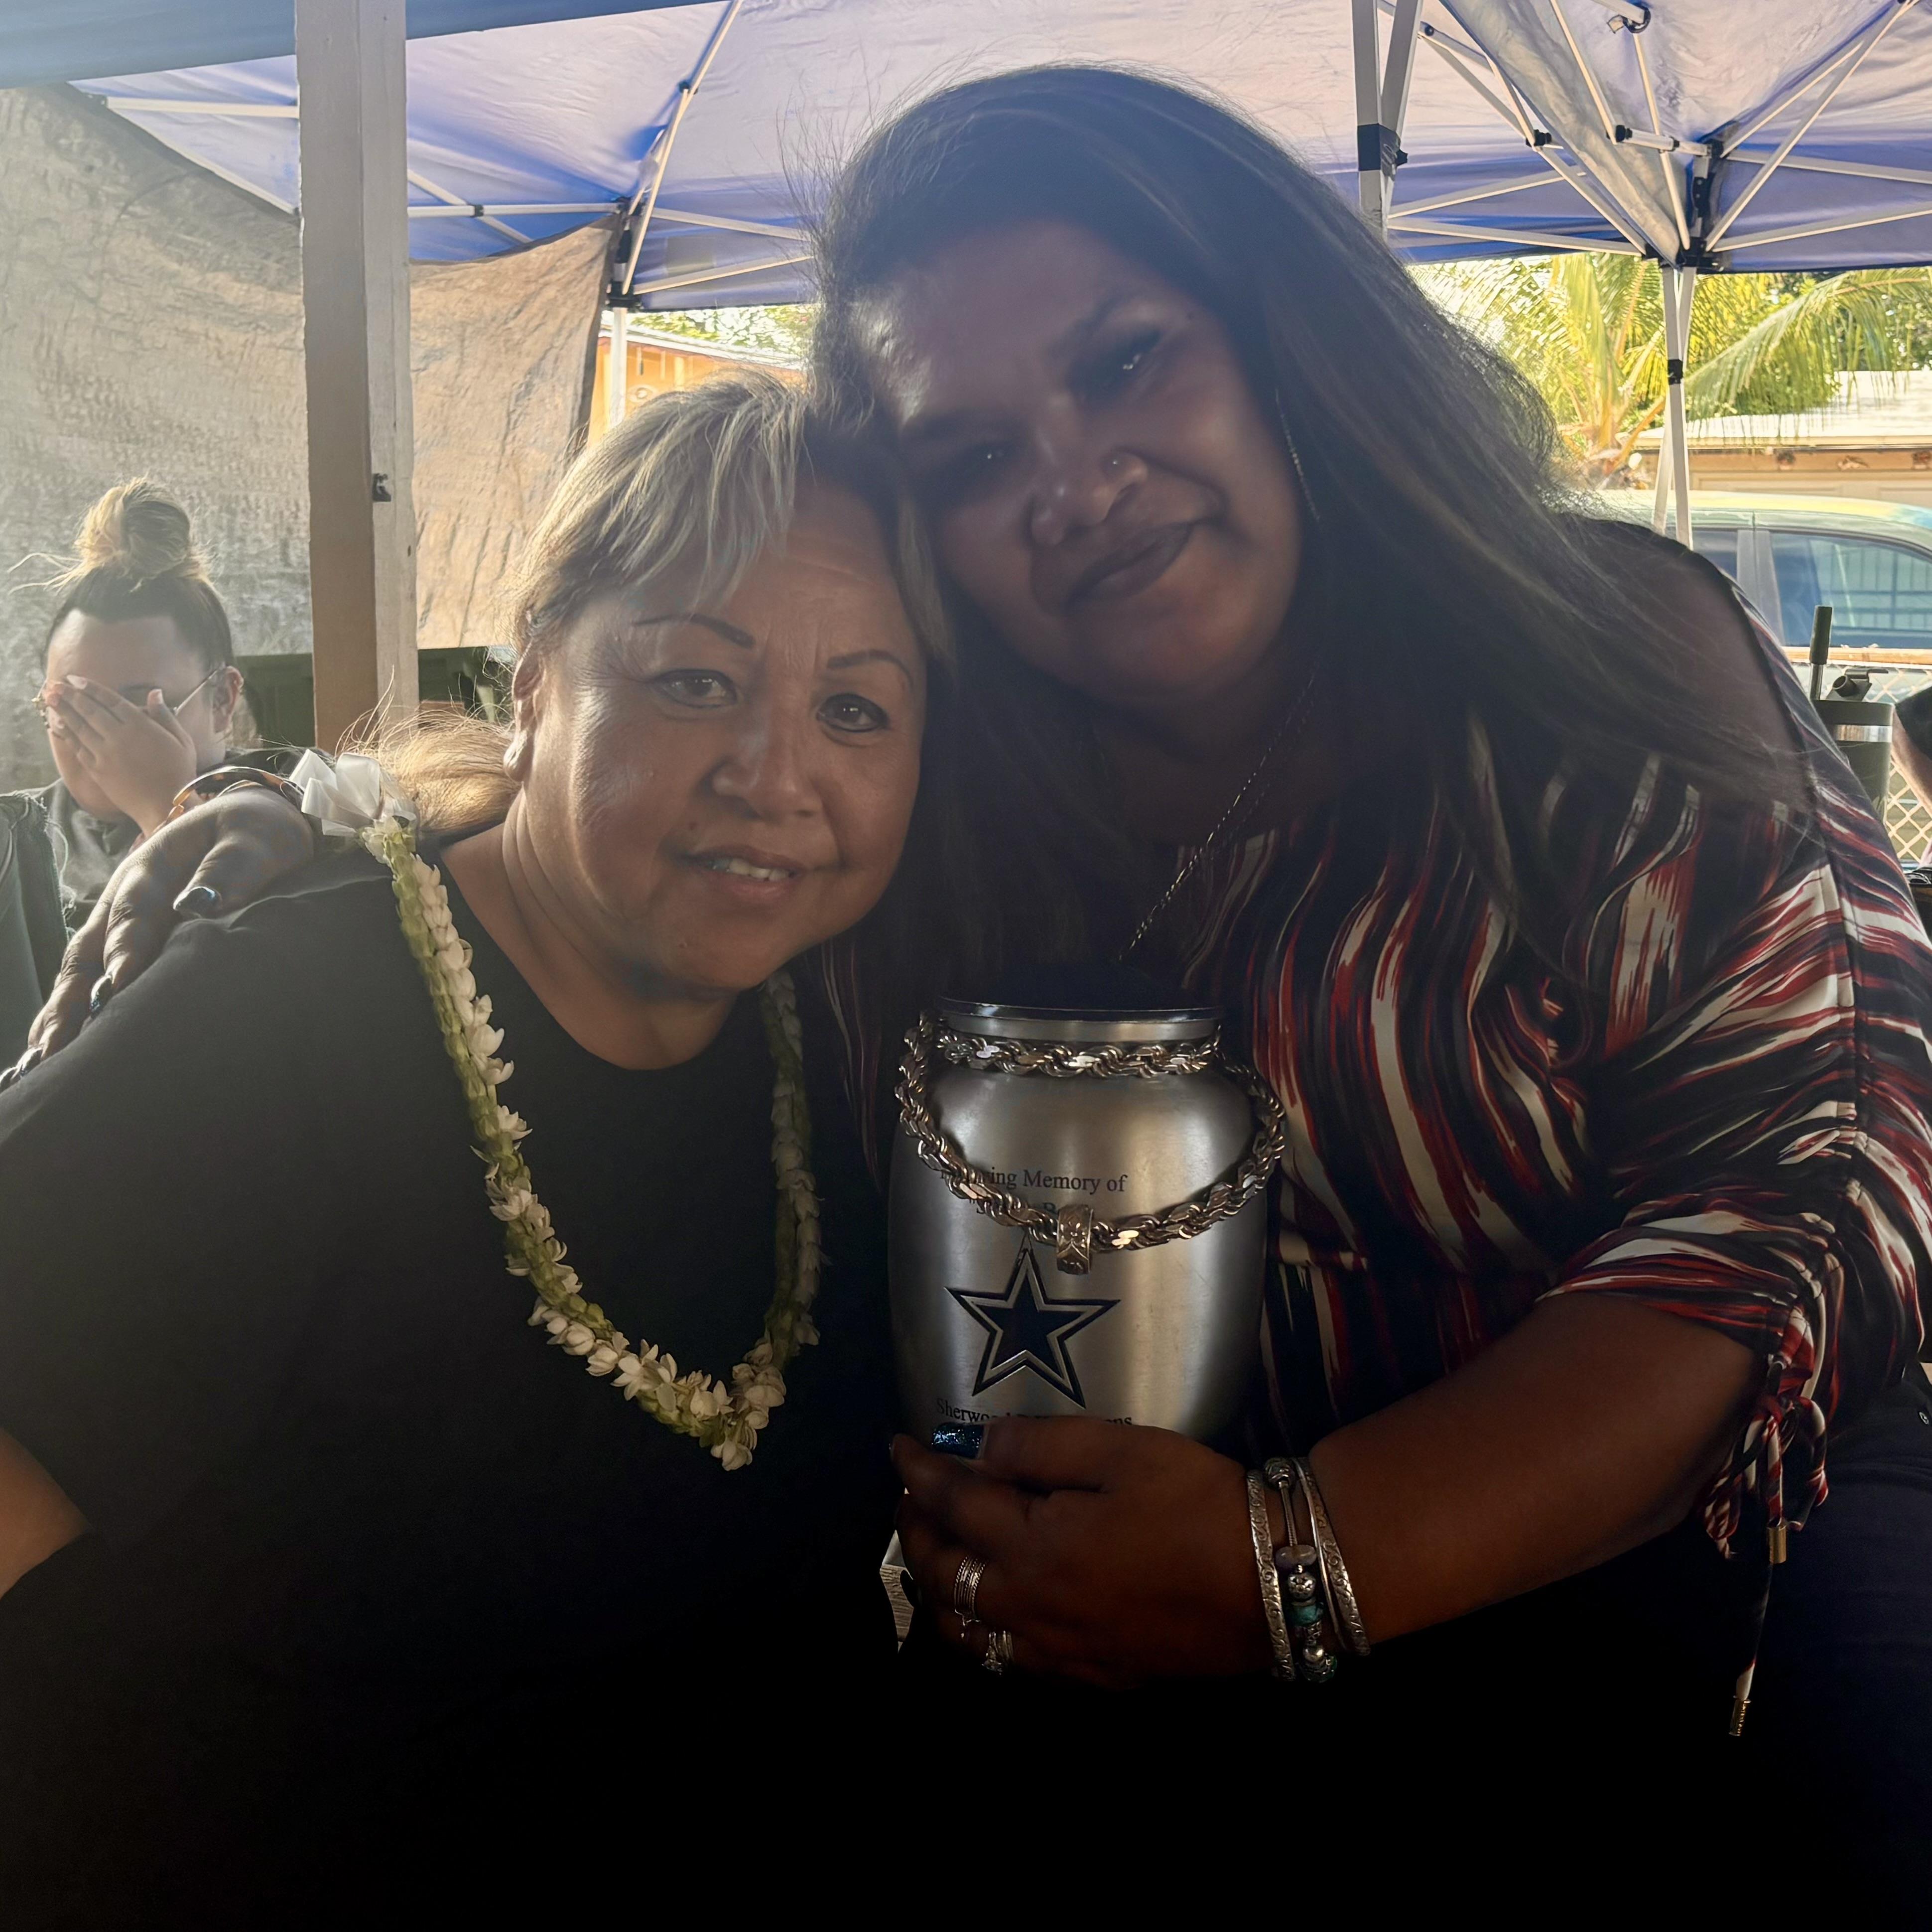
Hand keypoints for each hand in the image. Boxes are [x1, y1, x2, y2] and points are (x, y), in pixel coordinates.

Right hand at [11, 788, 314, 1077]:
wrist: (250, 824)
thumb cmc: (257, 834)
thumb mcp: (252, 839)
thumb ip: (231, 868)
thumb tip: (198, 905)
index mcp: (155, 868)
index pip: (137, 911)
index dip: (127, 946)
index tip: (120, 983)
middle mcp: (124, 898)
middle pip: (91, 949)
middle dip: (74, 996)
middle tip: (61, 1042)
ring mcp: (118, 921)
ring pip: (80, 969)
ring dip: (61, 1012)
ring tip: (43, 1059)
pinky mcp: (124, 942)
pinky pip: (88, 978)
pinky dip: (68, 1011)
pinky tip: (50, 1048)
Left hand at [43, 677, 196, 831]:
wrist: (165, 806)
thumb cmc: (179, 773)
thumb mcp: (182, 741)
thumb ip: (165, 715)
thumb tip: (154, 693)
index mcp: (140, 726)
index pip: (110, 701)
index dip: (91, 688)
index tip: (75, 679)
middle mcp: (118, 737)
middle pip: (90, 711)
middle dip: (70, 696)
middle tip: (53, 685)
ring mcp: (105, 754)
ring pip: (79, 727)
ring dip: (63, 711)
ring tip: (49, 699)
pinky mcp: (97, 770)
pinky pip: (77, 747)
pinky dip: (66, 735)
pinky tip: (57, 725)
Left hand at [891, 1418, 1273, 1687]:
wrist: (1270, 1583)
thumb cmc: (1196, 1504)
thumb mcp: (1120, 1451)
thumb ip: (1040, 1448)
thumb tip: (978, 1447)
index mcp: (1033, 1546)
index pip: (953, 1504)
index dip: (919, 1472)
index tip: (898, 1447)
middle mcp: (1031, 1606)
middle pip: (944, 1575)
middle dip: (915, 1532)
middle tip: (909, 1498)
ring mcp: (1058, 1650)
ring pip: (967, 1632)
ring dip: (937, 1592)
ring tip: (934, 1556)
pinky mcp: (1090, 1675)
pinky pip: (1007, 1661)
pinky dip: (978, 1634)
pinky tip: (988, 1612)